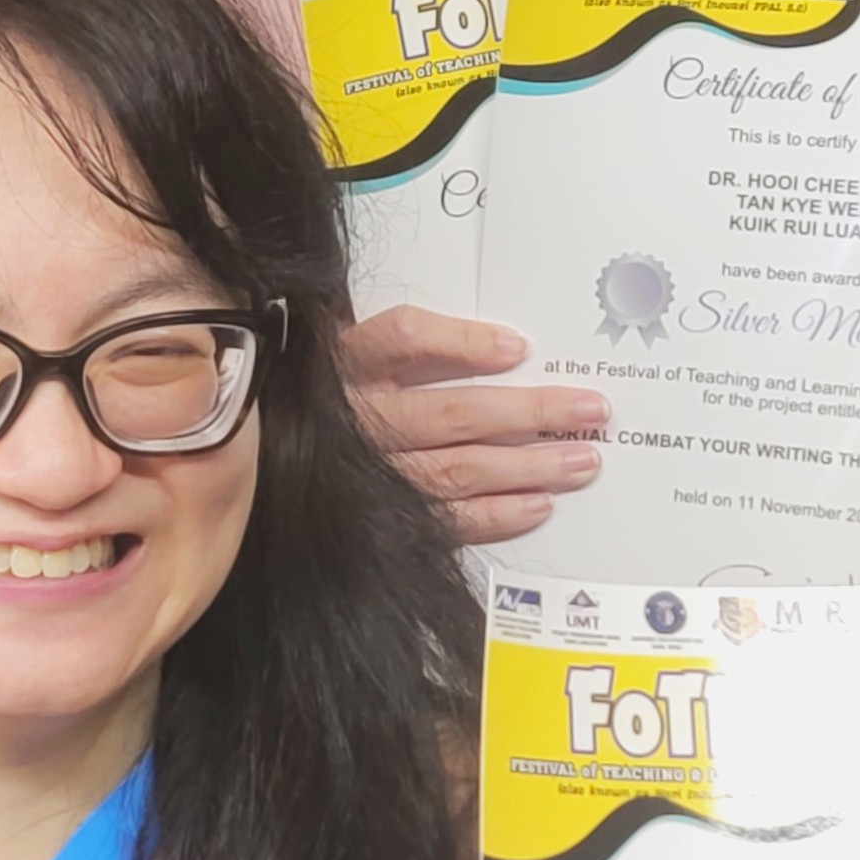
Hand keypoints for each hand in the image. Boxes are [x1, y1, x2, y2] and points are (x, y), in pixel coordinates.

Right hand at [344, 306, 603, 546]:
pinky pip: (446, 518)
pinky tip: (538, 504)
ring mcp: (370, 471)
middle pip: (453, 413)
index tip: (516, 347)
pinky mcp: (380, 515)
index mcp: (347, 363)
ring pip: (458, 469)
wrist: (269, 453)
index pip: (403, 340)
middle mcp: (359, 418)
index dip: (460, 344)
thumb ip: (409, 343)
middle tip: (589, 409)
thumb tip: (502, 346)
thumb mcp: (350, 350)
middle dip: (529, 413)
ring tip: (580, 461)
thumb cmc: (329, 392)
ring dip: (527, 467)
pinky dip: (496, 514)